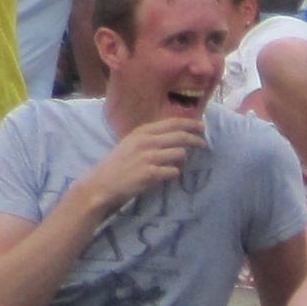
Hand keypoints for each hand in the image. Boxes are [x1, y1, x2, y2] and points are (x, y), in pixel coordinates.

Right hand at [77, 113, 204, 210]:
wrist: (103, 183)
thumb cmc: (117, 163)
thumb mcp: (131, 143)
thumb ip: (149, 138)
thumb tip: (173, 136)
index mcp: (141, 131)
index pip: (172, 123)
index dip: (189, 123)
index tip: (201, 126)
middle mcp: (146, 141)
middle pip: (180, 136)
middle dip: (195, 139)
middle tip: (203, 143)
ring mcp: (149, 157)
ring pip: (180, 154)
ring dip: (183, 160)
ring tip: (178, 164)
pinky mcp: (150, 174)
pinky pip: (174, 172)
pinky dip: (174, 173)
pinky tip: (169, 174)